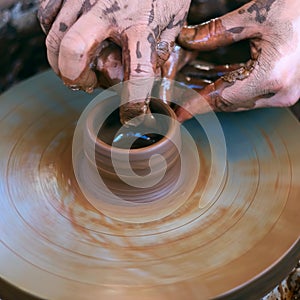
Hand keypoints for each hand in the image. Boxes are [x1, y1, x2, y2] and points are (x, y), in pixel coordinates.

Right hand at [38, 0, 190, 123]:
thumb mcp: (171, 22)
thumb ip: (161, 53)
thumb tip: (154, 84)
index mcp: (141, 24)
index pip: (137, 74)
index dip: (133, 103)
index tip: (132, 116)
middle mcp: (107, 10)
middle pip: (72, 53)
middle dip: (75, 78)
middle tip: (87, 83)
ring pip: (54, 39)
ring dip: (62, 62)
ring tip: (80, 65)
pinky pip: (47, 19)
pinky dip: (54, 37)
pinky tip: (71, 41)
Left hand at [176, 0, 299, 121]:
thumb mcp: (255, 17)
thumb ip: (216, 32)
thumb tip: (188, 39)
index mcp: (270, 78)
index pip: (221, 99)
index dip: (196, 106)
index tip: (179, 113)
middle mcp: (279, 92)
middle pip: (230, 103)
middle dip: (204, 100)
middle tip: (182, 100)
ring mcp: (286, 93)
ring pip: (241, 101)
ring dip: (218, 95)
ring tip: (195, 91)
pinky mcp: (287, 88)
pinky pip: (253, 94)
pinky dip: (234, 89)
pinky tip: (219, 82)